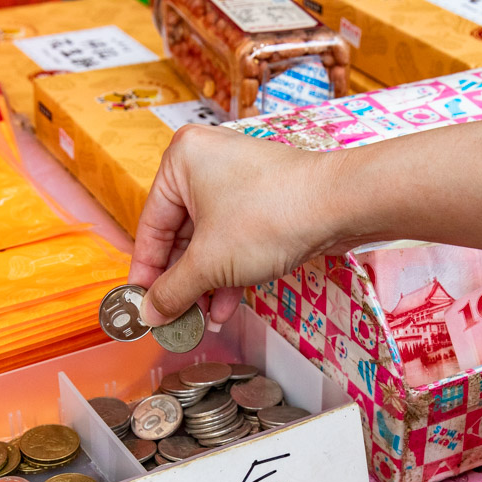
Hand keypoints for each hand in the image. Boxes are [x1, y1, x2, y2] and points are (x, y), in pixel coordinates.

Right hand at [129, 124, 343, 327]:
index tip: (142, 304)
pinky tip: (226, 307)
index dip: (146, 273)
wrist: (340, 206)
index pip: (151, 226)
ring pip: (210, 241)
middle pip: (181, 235)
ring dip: (206, 284)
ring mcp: (239, 180)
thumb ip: (173, 290)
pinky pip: (235, 238)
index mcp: (181, 161)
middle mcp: (207, 163)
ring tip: (202, 320)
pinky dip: (228, 272)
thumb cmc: (272, 216)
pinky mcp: (265, 200)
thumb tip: (149, 313)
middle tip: (174, 318)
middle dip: (182, 283)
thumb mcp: (209, 263)